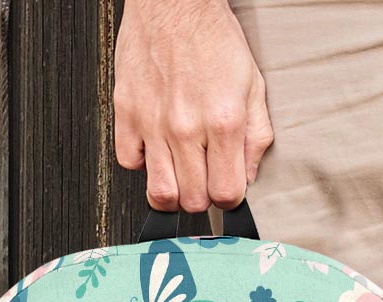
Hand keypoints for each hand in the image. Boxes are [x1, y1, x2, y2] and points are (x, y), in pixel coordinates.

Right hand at [114, 0, 272, 211]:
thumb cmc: (213, 39)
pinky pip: (129, 162)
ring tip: (180, 176)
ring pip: (160, 192)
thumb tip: (249, 176)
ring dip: (173, 192)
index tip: (226, 188)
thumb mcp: (253, 87)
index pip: (226, 194)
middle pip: (193, 201)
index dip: (229, 199)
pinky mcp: (126, 111)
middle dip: (202, 197)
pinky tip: (156, 149)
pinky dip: (142, 163)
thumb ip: (256, 137)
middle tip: (204, 179)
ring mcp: (153, 122)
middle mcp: (186, 127)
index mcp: (223, 123)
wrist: (174, 1)